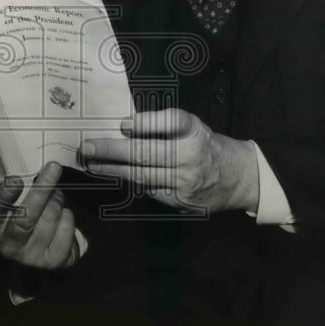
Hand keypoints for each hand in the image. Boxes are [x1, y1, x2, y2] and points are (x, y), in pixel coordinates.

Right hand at [0, 162, 80, 269]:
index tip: (16, 179)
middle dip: (43, 190)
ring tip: (56, 198)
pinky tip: (63, 217)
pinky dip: (68, 217)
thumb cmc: (25, 216)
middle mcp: (9, 246)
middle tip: (54, 168)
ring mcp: (31, 257)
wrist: (40, 249)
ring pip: (51, 217)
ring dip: (58, 200)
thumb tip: (31, 166)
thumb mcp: (13, 203)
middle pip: (27, 217)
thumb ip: (16, 188)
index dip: (4, 196)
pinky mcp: (53, 262)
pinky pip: (67, 228)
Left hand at [79, 108, 258, 213]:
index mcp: (195, 133)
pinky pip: (151, 191)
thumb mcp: (193, 126)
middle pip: (148, 153)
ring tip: (92, 164)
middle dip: (113, 150)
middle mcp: (191, 158)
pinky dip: (133, 182)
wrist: (237, 178)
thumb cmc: (205, 145)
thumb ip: (164, 123)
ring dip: (113, 170)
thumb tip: (125, 126)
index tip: (123, 124)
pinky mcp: (182, 203)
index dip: (146, 123)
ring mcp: (186, 183)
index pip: (171, 122)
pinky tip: (115, 175)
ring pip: (143, 176)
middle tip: (87, 147)